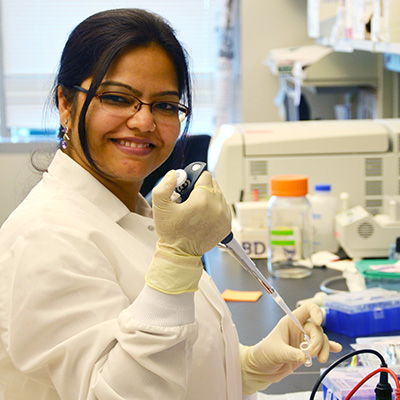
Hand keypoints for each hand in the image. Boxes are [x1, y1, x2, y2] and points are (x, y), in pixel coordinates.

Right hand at [145, 170, 231, 293]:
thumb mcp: (160, 207)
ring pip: (219, 194)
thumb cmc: (171, 232)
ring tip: (195, 208)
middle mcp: (217, 207)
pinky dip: (215, 208)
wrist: (180, 253)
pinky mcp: (227, 224)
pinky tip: (203, 215)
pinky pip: (224, 207)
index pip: (204, 175)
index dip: (193, 178)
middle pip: (213, 184)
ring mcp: (224, 217)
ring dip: (209, 197)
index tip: (186, 188)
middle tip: (189, 199)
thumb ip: (164, 186)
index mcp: (202, 200)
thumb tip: (174, 174)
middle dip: (201, 187)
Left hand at [240, 302, 341, 394]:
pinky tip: (336, 349)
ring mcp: (303, 341)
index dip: (315, 312)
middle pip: (316, 328)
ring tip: (320, 359)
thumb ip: (290, 353)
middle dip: (317, 341)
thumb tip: (305, 356)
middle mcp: (298, 329)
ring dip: (324, 348)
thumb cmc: (263, 354)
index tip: (319, 322)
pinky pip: (321, 348)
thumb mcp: (275, 352)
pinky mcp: (307, 352)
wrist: (261, 369)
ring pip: (321, 339)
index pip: (307, 309)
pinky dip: (329, 348)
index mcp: (290, 322)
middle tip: (311, 354)